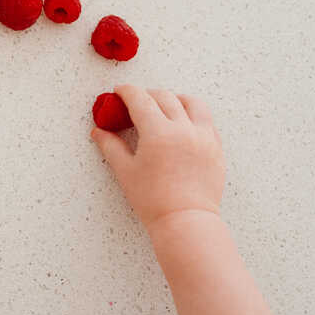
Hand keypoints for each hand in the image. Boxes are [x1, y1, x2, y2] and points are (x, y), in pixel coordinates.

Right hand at [90, 85, 224, 230]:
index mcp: (158, 132)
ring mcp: (204, 137)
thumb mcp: (125, 171)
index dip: (126, 91)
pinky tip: (185, 124)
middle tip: (136, 102)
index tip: (119, 92)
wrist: (185, 222)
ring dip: (176, 98)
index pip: (140, 99)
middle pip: (164, 97)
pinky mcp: (216, 148)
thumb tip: (98, 132)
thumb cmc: (153, 201)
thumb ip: (110, 146)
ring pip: (192, 103)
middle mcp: (183, 129)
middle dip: (147, 94)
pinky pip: (208, 121)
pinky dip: (194, 116)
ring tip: (165, 106)